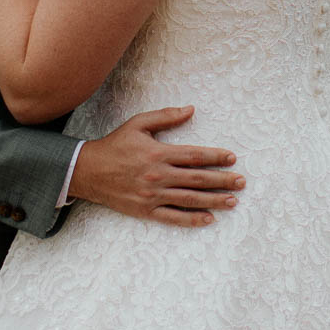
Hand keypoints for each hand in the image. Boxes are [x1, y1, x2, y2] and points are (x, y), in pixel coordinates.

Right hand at [69, 106, 243, 227]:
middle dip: (222, 180)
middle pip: (198, 179)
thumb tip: (191, 109)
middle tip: (241, 182)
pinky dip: (192, 219)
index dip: (216, 157)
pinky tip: (209, 219)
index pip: (194, 156)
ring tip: (232, 201)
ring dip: (214, 200)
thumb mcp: (138, 124)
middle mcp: (158, 175)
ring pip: (190, 199)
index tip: (232, 158)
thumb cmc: (115, 145)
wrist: (87, 171)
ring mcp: (152, 195)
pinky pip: (173, 217)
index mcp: (159, 153)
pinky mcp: (145, 211)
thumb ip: (166, 116)